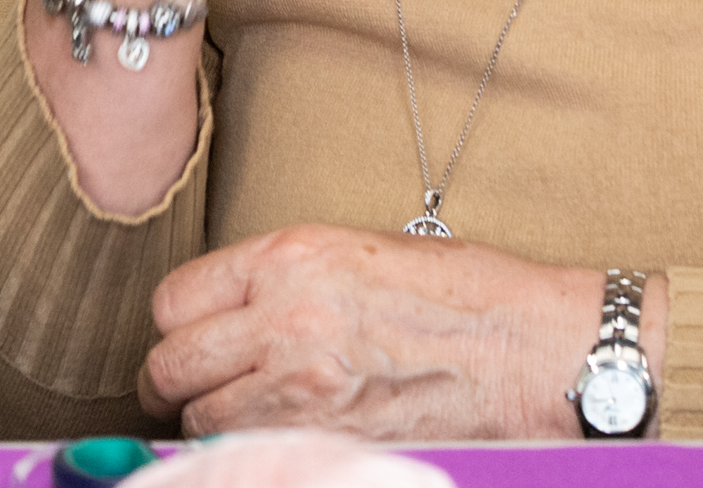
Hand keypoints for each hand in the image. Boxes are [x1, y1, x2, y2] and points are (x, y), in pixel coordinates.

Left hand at [146, 226, 639, 438]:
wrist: (531, 349)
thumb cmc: (464, 295)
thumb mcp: (359, 252)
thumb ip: (285, 278)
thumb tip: (232, 310)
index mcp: (290, 259)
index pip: (175, 299)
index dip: (177, 324)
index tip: (187, 337)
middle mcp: (284, 319)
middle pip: (172, 364)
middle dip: (171, 380)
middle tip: (183, 388)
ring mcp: (304, 388)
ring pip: (204, 420)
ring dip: (209, 421)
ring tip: (234, 416)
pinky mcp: (330, 437)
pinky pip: (253, 451)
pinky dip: (249, 450)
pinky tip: (272, 439)